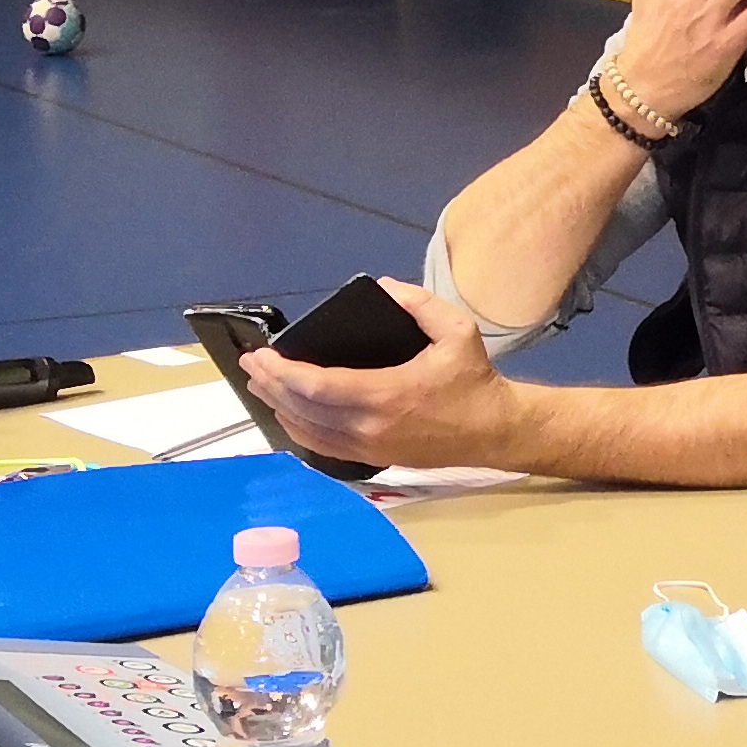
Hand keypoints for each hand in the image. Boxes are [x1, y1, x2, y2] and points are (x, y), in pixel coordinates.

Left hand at [239, 285, 527, 472]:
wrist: (494, 431)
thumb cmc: (473, 381)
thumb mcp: (457, 331)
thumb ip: (419, 304)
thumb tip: (383, 288)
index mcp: (385, 394)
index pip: (317, 386)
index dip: (282, 371)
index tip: (263, 354)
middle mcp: (369, 426)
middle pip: (302, 409)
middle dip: (270, 385)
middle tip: (252, 364)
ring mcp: (368, 447)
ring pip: (307, 431)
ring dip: (279, 407)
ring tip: (261, 385)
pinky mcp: (372, 459)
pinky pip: (322, 447)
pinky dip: (298, 429)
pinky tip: (288, 413)